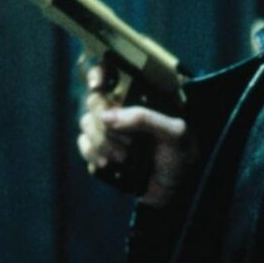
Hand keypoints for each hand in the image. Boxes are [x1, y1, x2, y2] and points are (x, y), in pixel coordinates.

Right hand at [77, 63, 199, 207]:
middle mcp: (123, 108)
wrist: (173, 190)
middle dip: (105, 124)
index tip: (97, 85)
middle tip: (128, 143)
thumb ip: (146, 119)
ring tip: (123, 158)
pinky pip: (83, 143)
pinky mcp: (99, 148)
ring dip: (101, 142)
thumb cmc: (181, 156)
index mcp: (143, 98)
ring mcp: (109, 128)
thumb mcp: (174, 134)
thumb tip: (107, 116)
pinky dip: (92, 153)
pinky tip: (108, 163)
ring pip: (86, 122)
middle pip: (94, 101)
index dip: (99, 72)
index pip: (114, 73)